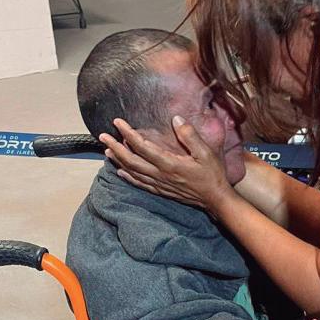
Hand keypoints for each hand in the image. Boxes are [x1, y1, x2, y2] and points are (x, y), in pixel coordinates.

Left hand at [99, 117, 232, 209]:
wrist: (215, 199)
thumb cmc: (212, 175)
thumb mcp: (206, 152)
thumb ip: (190, 135)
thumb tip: (176, 119)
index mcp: (170, 163)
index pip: (142, 146)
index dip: (128, 133)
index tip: (118, 123)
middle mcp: (161, 175)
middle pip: (131, 160)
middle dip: (115, 147)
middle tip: (103, 136)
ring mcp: (160, 184)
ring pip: (132, 172)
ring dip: (118, 161)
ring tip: (107, 150)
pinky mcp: (162, 191)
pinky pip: (140, 183)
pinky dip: (128, 177)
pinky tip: (120, 172)